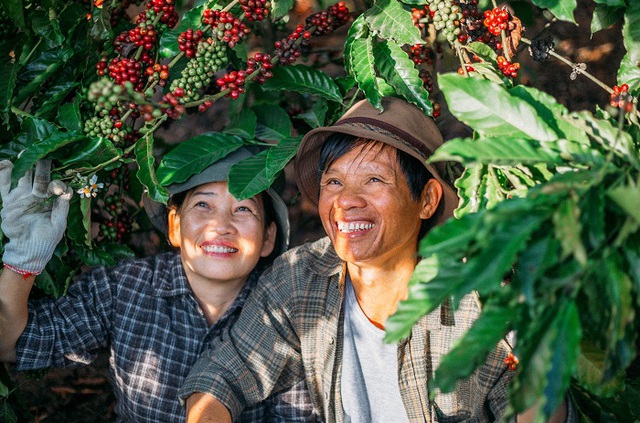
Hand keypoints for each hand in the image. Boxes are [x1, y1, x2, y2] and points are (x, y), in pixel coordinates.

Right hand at [0, 159, 71, 275]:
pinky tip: (6, 163)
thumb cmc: (47, 237)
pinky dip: (3, 174)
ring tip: (26, 152)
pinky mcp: (8, 202)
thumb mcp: (59, 223)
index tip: (58, 186)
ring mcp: (21, 197)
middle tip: (44, 152)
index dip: (56, 182)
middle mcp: (35, 194)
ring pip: (22, 177)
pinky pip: (3, 186)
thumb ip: (62, 207)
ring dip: (24, 164)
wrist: (29, 249)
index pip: (53, 185)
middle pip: (38, 176)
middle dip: (41, 165)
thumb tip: (67, 191)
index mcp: (50, 199)